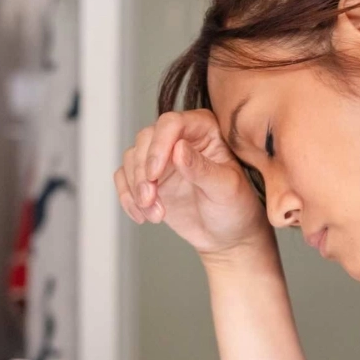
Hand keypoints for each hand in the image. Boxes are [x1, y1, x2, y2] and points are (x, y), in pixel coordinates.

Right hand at [115, 110, 269, 259]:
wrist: (227, 236)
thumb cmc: (235, 208)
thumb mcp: (225, 189)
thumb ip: (202, 168)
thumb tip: (179, 149)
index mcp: (204, 129)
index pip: (172, 123)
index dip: (158, 146)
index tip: (154, 175)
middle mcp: (180, 138)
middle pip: (145, 139)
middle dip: (142, 172)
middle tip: (149, 200)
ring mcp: (162, 157)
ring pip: (131, 158)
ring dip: (136, 188)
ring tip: (155, 214)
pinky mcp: (148, 177)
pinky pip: (124, 178)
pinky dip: (127, 198)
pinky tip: (142, 216)